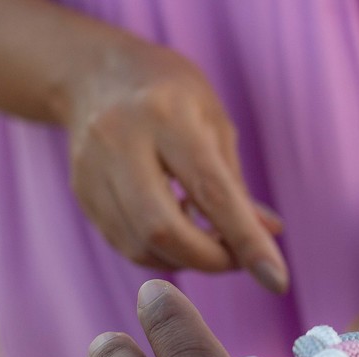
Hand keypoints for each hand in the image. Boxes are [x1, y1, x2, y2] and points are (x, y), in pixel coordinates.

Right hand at [65, 37, 287, 291]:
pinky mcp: (82, 194)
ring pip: (141, 247)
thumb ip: (237, 184)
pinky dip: (161, 253)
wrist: (94, 74)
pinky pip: (126, 245)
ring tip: (208, 240)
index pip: (210, 190)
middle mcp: (120, 140)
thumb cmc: (170, 95)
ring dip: (186, 260)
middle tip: (237, 260)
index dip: (245, 240)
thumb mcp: (213, 121)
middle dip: (209, 260)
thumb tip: (270, 235)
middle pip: (163, 230)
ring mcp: (93, 170)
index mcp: (165, 114)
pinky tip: (177, 231)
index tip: (276, 279)